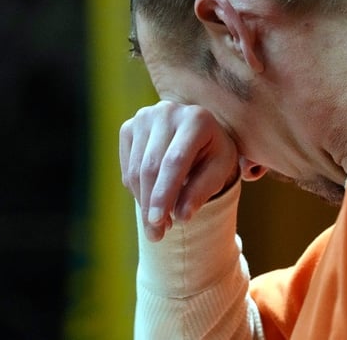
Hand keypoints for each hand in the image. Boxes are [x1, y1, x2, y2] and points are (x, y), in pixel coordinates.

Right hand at [119, 100, 239, 241]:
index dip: (164, 194)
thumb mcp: (219, 170)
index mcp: (196, 119)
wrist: (199, 133)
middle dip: (151, 204)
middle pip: (150, 166)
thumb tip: (182, 216)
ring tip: (157, 223)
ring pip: (135, 169)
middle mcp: (167, 112)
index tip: (159, 223)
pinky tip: (151, 198)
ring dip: (143, 201)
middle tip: (156, 235)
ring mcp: (144, 117)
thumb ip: (202, 191)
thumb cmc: (213, 153)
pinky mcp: (130, 126)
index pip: (174, 161)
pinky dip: (136, 189)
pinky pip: (127, 166)